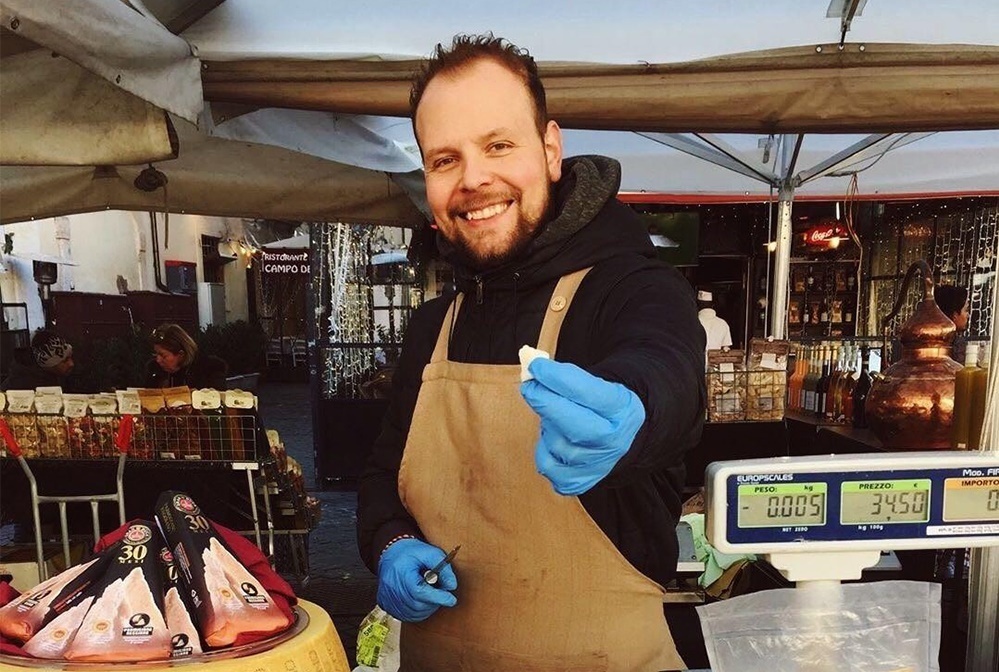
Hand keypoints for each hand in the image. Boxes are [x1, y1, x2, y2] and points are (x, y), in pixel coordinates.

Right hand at [377, 538, 457, 621]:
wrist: (391, 553)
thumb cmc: (412, 552)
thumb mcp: (431, 553)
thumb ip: (443, 568)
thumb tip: (452, 586)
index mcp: (401, 573)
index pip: (419, 592)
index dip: (437, 597)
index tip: (452, 599)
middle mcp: (391, 588)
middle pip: (418, 605)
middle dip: (434, 601)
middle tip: (441, 591)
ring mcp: (387, 599)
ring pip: (413, 613)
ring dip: (427, 607)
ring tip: (430, 592)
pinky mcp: (386, 605)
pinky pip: (406, 616)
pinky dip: (418, 611)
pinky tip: (421, 599)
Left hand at [520, 357, 644, 494]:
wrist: (616, 435)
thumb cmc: (598, 405)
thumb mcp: (595, 384)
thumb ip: (567, 378)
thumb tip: (533, 370)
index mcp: (623, 410)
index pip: (589, 393)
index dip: (558, 379)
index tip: (536, 366)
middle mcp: (614, 441)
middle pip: (574, 426)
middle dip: (545, 403)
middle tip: (530, 386)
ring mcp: (598, 465)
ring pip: (557, 445)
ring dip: (546, 426)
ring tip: (553, 416)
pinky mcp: (579, 482)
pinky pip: (547, 466)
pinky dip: (543, 450)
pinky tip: (552, 439)